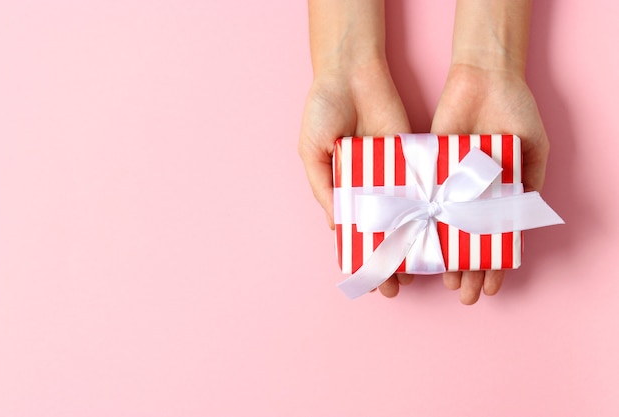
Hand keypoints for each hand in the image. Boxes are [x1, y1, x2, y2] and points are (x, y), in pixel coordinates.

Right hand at [298, 61, 414, 296]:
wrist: (350, 73)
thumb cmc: (322, 111)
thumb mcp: (312, 153)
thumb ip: (324, 188)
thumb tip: (336, 226)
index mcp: (344, 188)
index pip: (356, 232)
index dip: (362, 256)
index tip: (371, 281)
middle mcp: (372, 186)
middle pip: (385, 230)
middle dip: (391, 259)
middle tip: (397, 288)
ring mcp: (395, 174)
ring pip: (408, 216)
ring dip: (414, 243)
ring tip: (420, 272)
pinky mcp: (415, 157)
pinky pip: (423, 187)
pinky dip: (431, 210)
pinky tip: (436, 235)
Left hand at [431, 63, 548, 303]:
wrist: (483, 77)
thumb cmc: (514, 109)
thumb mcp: (531, 148)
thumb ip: (528, 181)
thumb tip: (524, 218)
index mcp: (498, 194)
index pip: (495, 238)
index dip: (495, 264)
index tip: (493, 287)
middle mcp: (469, 194)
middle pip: (466, 241)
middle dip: (467, 269)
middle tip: (464, 294)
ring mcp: (446, 184)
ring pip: (441, 229)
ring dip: (442, 256)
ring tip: (442, 281)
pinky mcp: (425, 169)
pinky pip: (419, 201)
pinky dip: (417, 224)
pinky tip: (416, 247)